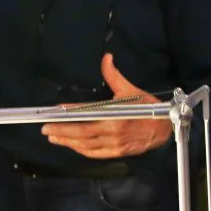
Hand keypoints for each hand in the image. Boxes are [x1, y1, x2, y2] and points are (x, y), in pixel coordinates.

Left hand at [42, 53, 171, 158]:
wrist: (165, 128)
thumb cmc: (147, 107)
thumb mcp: (130, 90)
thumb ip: (114, 75)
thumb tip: (106, 57)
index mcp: (116, 114)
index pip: (88, 113)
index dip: (71, 113)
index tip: (57, 111)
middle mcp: (113, 131)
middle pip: (82, 132)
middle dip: (62, 131)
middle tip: (46, 129)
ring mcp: (115, 144)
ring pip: (86, 145)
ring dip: (68, 142)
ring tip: (53, 137)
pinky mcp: (117, 153)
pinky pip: (95, 153)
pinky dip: (81, 150)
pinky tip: (71, 145)